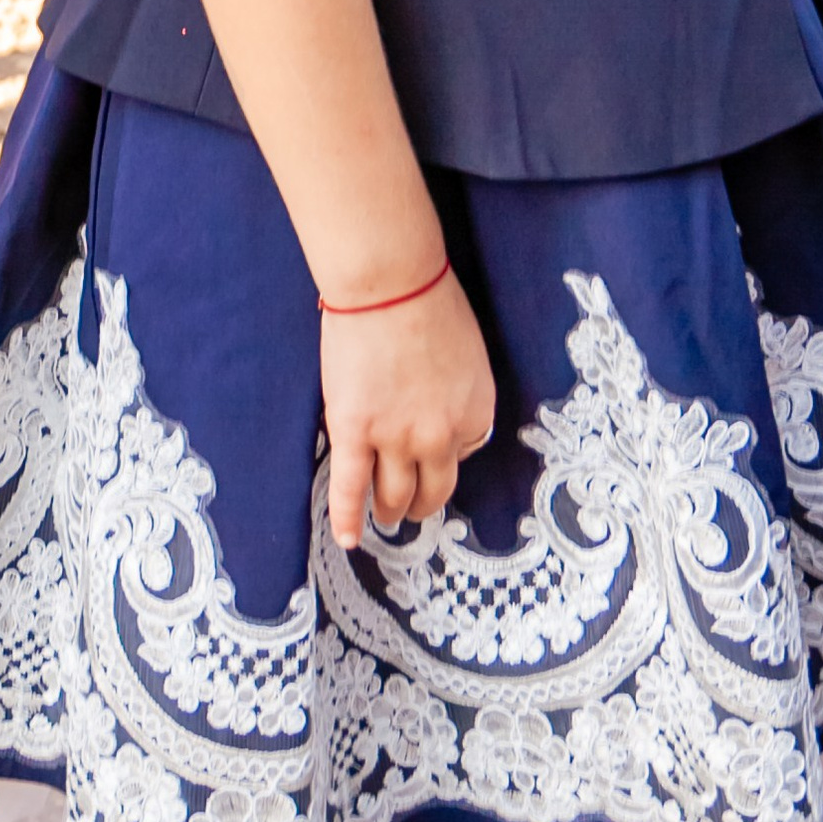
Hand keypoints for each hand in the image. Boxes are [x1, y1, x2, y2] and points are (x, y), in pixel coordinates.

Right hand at [319, 266, 496, 549]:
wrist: (390, 283)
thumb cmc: (429, 301)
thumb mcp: (468, 354)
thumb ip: (459, 394)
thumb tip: (441, 416)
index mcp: (475, 414)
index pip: (463, 454)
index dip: (444, 454)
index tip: (432, 455)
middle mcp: (441, 437)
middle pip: (433, 488)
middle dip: (422, 503)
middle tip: (412, 510)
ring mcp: (396, 440)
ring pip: (393, 495)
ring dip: (390, 511)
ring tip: (385, 517)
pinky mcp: (355, 434)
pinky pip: (349, 489)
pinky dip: (347, 519)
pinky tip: (348, 538)